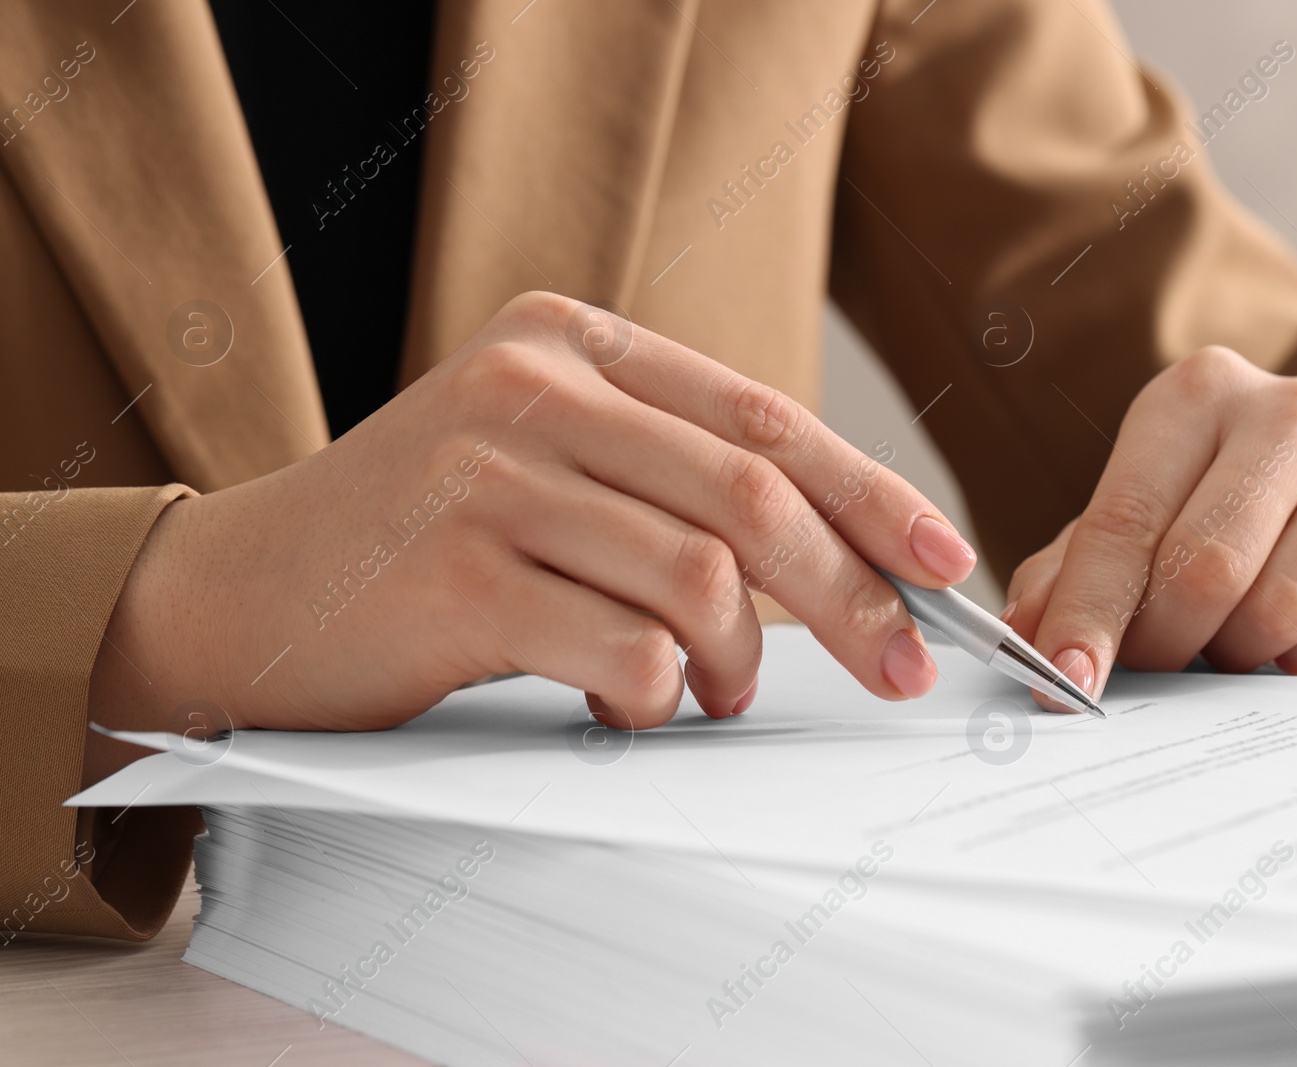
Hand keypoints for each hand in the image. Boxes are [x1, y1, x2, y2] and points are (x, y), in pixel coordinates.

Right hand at [86, 292, 975, 776]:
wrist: (246, 590)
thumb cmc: (421, 538)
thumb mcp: (545, 462)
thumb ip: (665, 478)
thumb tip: (835, 558)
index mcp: (572, 340)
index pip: (763, 418)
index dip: (871, 493)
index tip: (942, 561)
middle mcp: (531, 387)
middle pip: (753, 495)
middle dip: (853, 594)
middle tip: (902, 664)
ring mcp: (487, 474)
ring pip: (699, 577)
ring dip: (738, 659)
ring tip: (718, 691)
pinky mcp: (455, 573)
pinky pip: (621, 649)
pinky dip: (653, 697)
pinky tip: (630, 704)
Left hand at [1003, 346, 1296, 708]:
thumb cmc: (1204, 512)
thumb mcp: (1129, 527)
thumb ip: (1068, 576)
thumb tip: (1026, 639)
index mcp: (1195, 394)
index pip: (1124, 521)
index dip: (1088, 614)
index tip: (1066, 682)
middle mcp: (1292, 408)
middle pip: (1205, 569)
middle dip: (1167, 642)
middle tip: (1159, 664)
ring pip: (1284, 606)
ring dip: (1240, 653)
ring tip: (1227, 643)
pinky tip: (1294, 648)